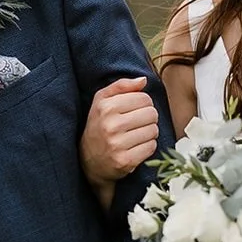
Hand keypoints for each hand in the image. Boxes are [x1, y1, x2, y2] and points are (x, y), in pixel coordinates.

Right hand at [80, 78, 159, 197]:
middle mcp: (111, 125)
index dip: (144, 103)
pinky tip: (136, 146)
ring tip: (136, 134)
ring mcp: (117, 144)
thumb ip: (121, 86)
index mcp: (106, 107)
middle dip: (148, 117)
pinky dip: (148, 146)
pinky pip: (151, 147)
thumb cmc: (99, 125)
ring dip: (149, 132)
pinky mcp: (125, 161)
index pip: (144, 98)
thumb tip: (143, 80)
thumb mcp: (102, 100)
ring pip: (153, 130)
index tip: (135, 110)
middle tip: (138, 123)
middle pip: (152, 113)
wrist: (88, 160)